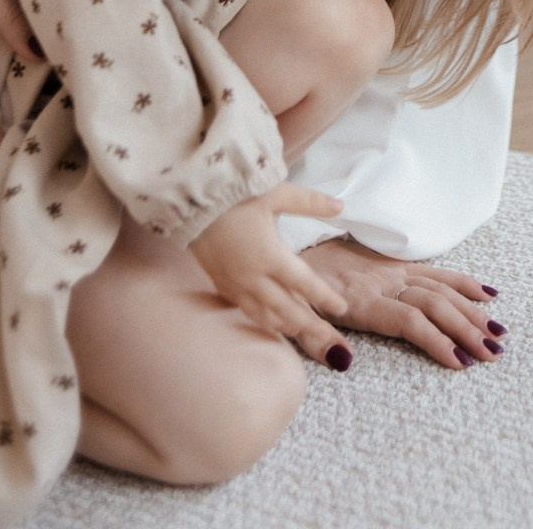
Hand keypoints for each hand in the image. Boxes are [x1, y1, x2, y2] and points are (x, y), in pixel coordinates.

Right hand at [189, 182, 348, 339]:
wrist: (189, 204)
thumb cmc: (234, 196)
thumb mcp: (275, 193)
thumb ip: (308, 202)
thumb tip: (340, 206)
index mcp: (271, 256)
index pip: (305, 284)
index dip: (325, 298)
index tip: (342, 308)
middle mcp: (254, 277)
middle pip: (287, 309)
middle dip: (310, 325)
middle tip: (329, 339)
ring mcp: (235, 284)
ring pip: (263, 315)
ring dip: (284, 325)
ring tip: (299, 332)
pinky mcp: (219, 283)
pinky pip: (243, 309)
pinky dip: (259, 319)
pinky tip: (265, 320)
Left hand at [298, 237, 507, 371]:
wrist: (290, 246)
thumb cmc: (293, 288)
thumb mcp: (294, 314)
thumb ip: (315, 338)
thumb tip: (344, 362)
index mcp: (362, 299)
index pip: (408, 320)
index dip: (436, 340)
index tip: (460, 362)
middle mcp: (384, 282)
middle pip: (434, 304)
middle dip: (465, 329)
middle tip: (493, 354)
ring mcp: (393, 270)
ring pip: (441, 288)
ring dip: (472, 310)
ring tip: (498, 333)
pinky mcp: (395, 262)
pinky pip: (435, 271)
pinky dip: (462, 282)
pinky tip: (487, 294)